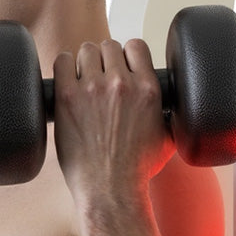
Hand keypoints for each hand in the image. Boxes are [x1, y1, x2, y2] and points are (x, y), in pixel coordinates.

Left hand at [52, 39, 174, 203]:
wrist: (110, 189)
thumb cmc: (137, 169)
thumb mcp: (167, 139)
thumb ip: (169, 115)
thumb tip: (173, 108)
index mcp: (148, 90)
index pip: (136, 46)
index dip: (129, 55)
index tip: (124, 67)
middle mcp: (121, 84)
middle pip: (109, 46)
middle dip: (107, 60)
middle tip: (102, 78)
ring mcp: (92, 88)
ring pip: (86, 51)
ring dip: (86, 62)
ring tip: (85, 80)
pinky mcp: (67, 97)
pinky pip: (62, 62)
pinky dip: (65, 67)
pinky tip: (68, 80)